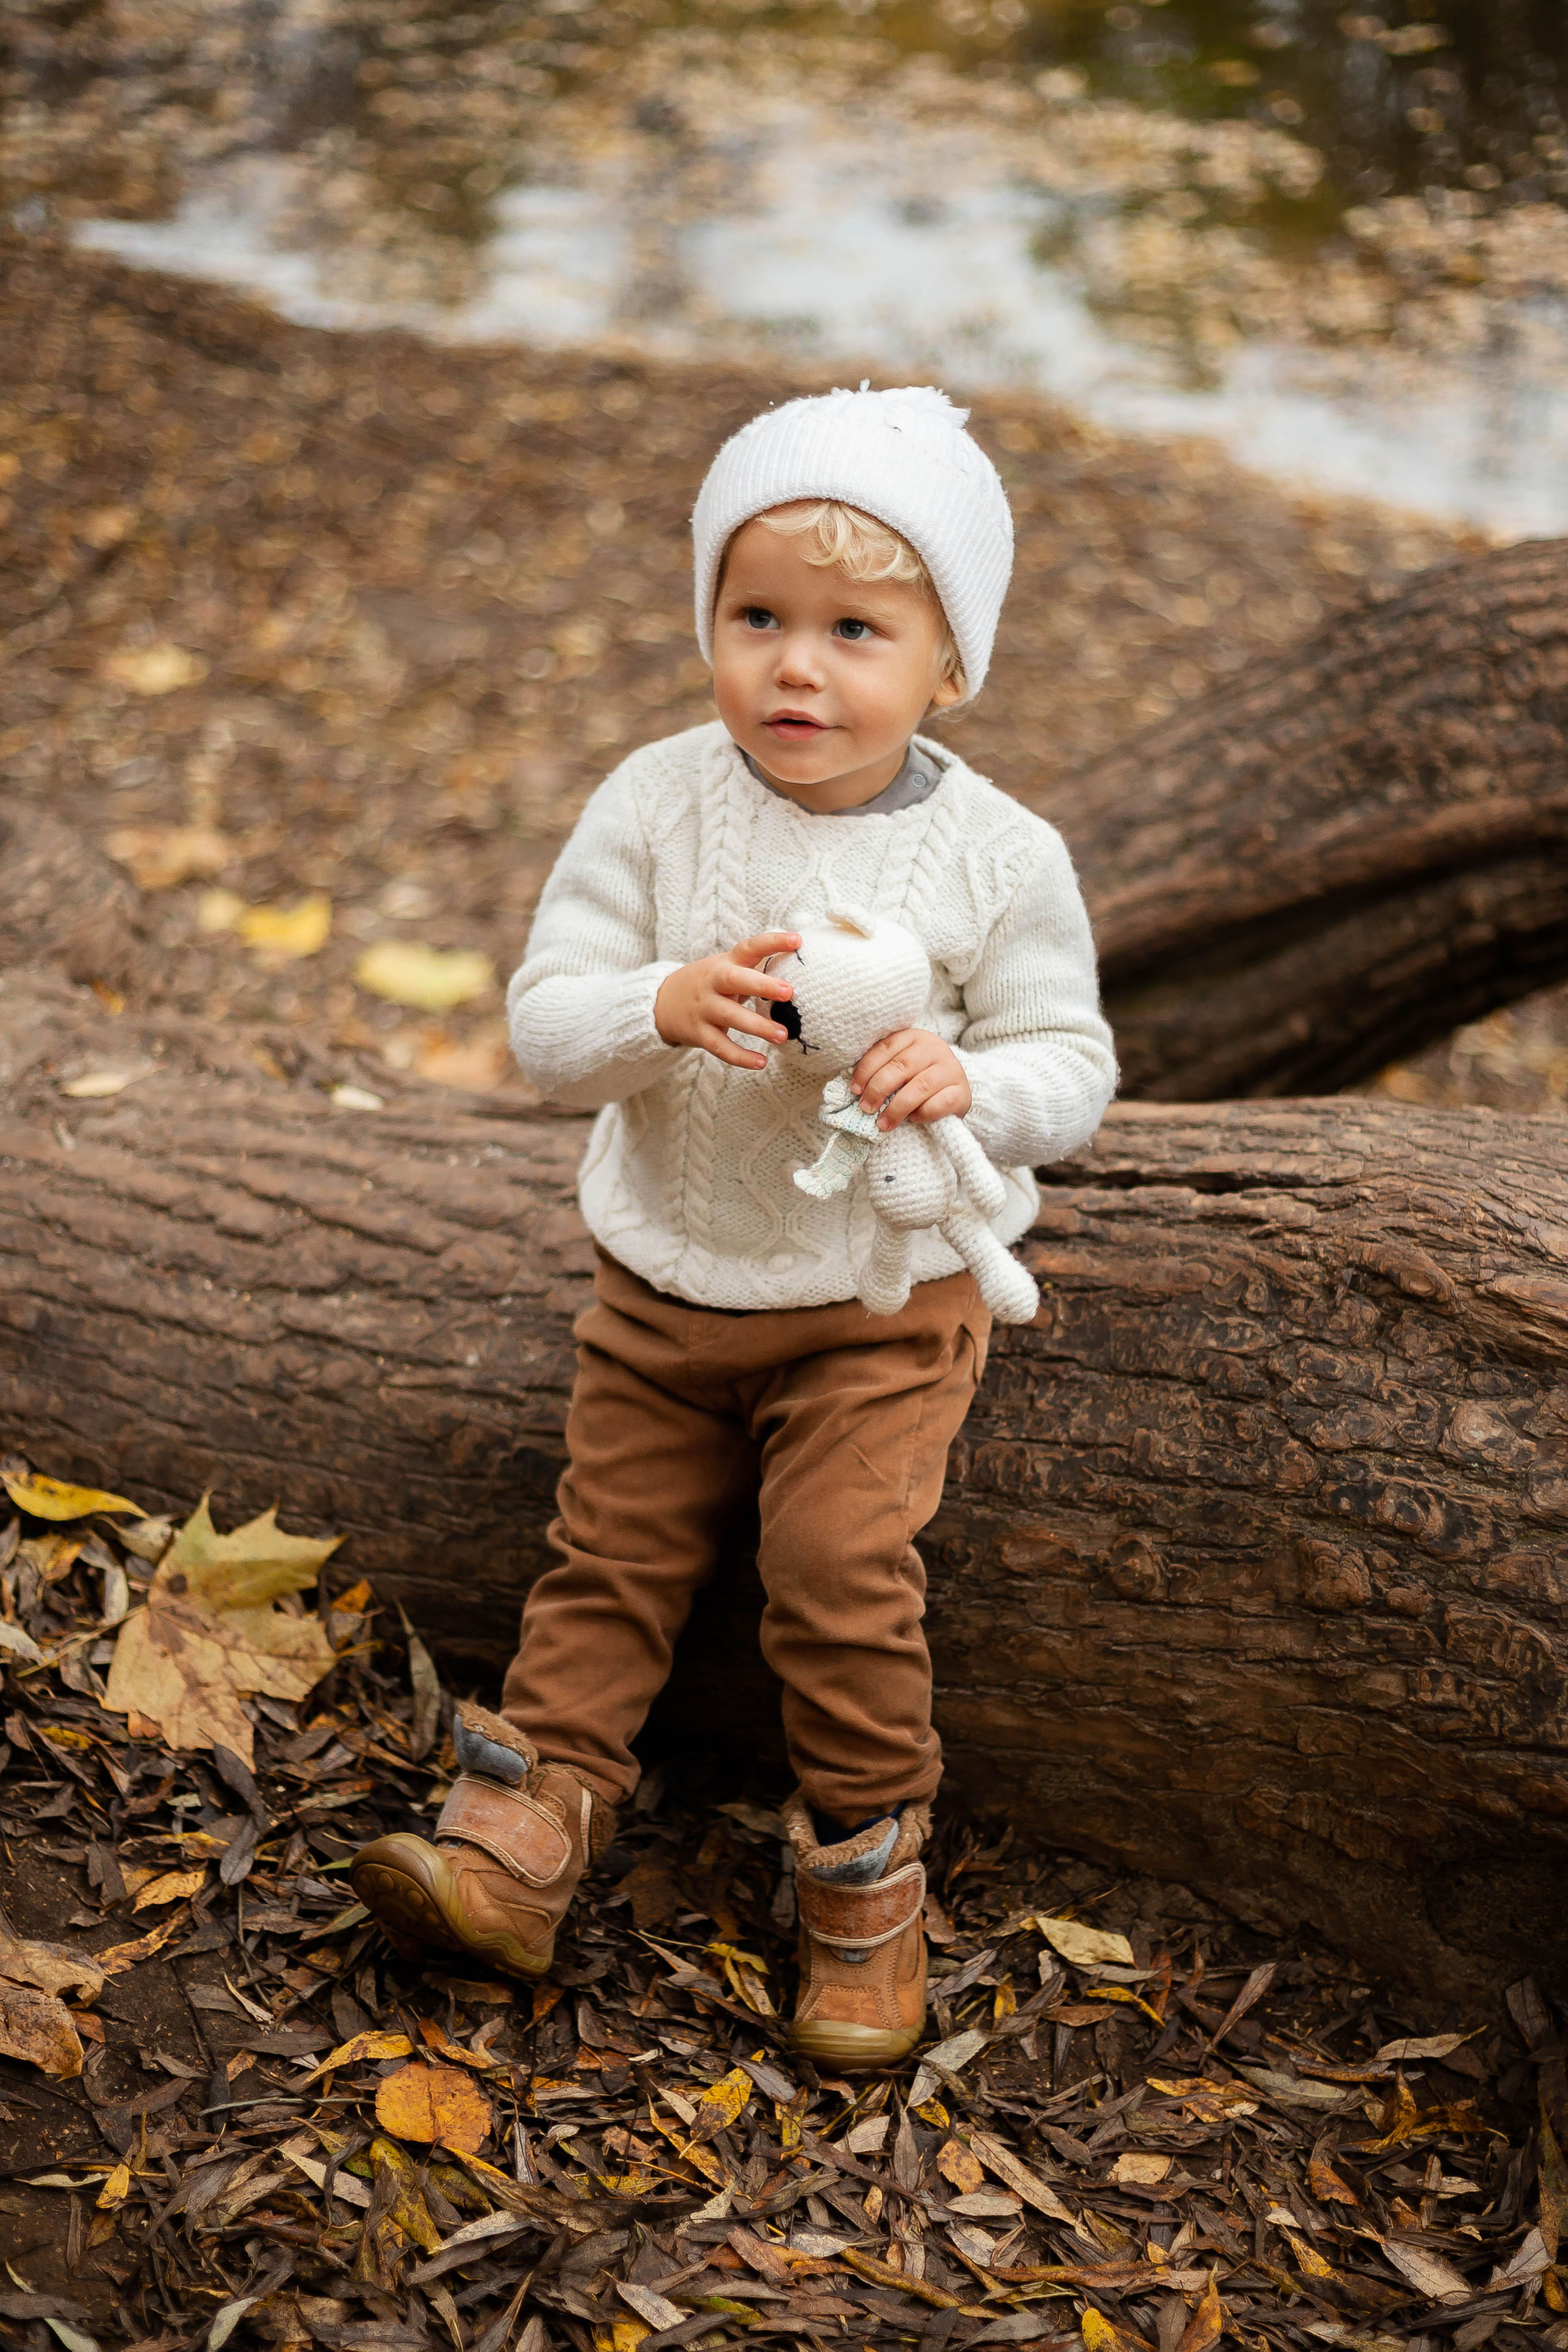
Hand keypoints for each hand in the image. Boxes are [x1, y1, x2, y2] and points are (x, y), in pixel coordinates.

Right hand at [654, 931, 800, 1069]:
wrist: (664, 1002)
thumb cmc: (710, 984)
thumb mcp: (726, 968)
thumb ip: (754, 968)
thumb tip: (799, 970)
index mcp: (726, 963)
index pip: (749, 947)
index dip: (773, 942)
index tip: (797, 940)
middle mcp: (713, 983)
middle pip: (735, 979)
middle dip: (762, 985)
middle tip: (789, 992)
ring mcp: (704, 1008)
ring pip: (730, 1016)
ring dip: (758, 1026)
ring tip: (783, 1035)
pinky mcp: (699, 1033)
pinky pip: (720, 1047)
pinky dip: (740, 1057)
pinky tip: (761, 1063)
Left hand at [853, 1028, 971, 1128]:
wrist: (955, 1090)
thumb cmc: (918, 1078)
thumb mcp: (901, 1067)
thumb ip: (883, 1068)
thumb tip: (856, 1088)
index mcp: (915, 1037)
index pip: (886, 1048)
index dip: (867, 1069)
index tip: (855, 1089)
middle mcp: (935, 1048)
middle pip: (900, 1067)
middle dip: (878, 1089)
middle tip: (866, 1108)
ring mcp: (951, 1069)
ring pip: (919, 1087)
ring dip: (896, 1108)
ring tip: (882, 1123)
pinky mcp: (962, 1092)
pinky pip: (939, 1104)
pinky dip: (922, 1114)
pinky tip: (912, 1119)